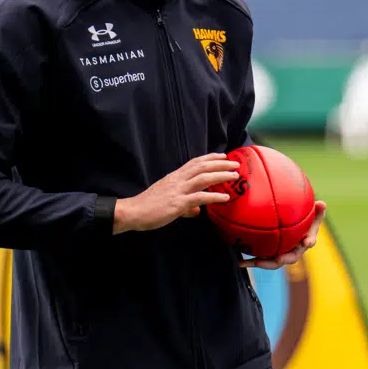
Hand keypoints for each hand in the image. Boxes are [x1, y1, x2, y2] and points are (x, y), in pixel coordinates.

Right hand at [113, 154, 238, 233]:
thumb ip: (186, 205)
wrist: (132, 212)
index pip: (194, 163)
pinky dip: (213, 196)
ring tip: (235, 176)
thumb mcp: (169, 202)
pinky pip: (199, 198)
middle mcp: (177, 180)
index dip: (210, 158)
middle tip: (236, 163)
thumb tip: (197, 210)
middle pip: (202, 167)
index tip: (223, 156)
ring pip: (203, 179)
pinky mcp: (177, 203)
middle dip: (220, 164)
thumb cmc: (149, 207)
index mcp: (174, 177)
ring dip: (221, 176)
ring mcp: (177, 191)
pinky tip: (225, 197)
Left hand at [240, 201, 327, 268]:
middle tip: (277, 259)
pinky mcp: (270, 255)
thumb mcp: (314, 216)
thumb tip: (322, 203)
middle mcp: (293, 251)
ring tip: (248, 262)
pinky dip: (251, 261)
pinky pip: (261, 258)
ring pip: (272, 262)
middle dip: (281, 260)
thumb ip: (318, 211)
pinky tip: (239, 261)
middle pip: (288, 258)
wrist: (294, 230)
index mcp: (304, 242)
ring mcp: (281, 254)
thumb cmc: (306, 222)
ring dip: (260, 263)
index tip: (307, 242)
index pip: (308, 242)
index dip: (308, 242)